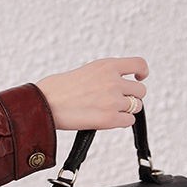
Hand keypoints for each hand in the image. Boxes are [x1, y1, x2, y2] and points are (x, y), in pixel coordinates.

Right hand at [34, 56, 148, 130]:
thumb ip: (105, 75)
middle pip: (141, 90)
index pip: (139, 64)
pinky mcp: (110, 119)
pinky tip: (107, 119)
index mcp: (106, 66)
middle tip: (116, 101)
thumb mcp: (86, 71)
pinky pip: (129, 122)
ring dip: (125, 110)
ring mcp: (113, 100)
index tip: (139, 77)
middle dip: (131, 96)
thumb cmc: (57, 88)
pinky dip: (120, 122)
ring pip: (136, 107)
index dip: (142, 72)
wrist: (44, 103)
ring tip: (108, 110)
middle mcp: (113, 81)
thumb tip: (120, 85)